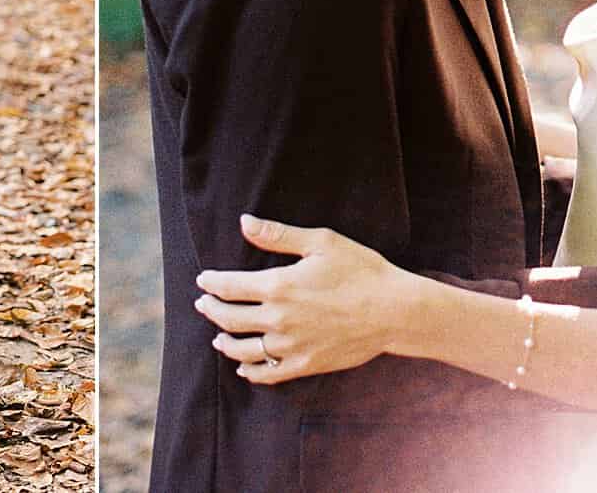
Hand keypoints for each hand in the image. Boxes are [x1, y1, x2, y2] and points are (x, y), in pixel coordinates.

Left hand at [193, 214, 400, 384]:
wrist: (394, 311)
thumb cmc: (360, 270)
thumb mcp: (320, 242)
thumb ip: (278, 235)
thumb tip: (243, 223)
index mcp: (279, 286)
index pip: (229, 287)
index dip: (211, 283)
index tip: (203, 280)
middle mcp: (279, 319)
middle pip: (229, 318)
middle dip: (211, 309)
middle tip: (203, 303)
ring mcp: (291, 346)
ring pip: (243, 349)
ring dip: (224, 341)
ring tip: (217, 336)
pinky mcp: (306, 364)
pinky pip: (268, 373)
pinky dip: (250, 370)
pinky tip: (243, 366)